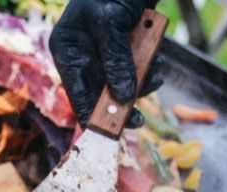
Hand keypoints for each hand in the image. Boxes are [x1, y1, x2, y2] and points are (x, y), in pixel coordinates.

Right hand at [49, 0, 164, 127]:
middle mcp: (83, 55)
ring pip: (124, 84)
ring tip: (156, 70)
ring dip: (143, 82)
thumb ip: (116, 61)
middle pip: (102, 94)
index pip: (77, 94)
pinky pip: (138, 69)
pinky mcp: (126, 49)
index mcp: (68, 49)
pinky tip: (158, 57)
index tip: (111, 132)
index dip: (94, 115)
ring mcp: (106, 53)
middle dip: (123, 101)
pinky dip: (150, 67)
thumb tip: (122, 97)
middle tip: (138, 119)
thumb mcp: (111, 24)